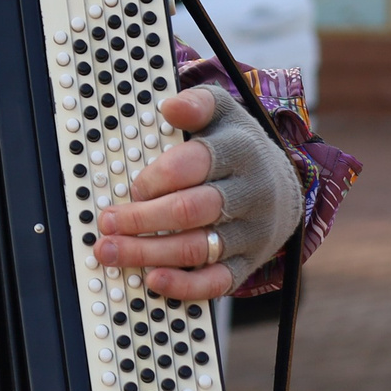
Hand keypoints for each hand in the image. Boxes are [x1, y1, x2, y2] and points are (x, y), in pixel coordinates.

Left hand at [93, 86, 300, 299]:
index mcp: (240, 151)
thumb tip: (171, 107)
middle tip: (106, 221)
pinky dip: (184, 286)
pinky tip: (152, 280)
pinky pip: (217, 282)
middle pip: (192, 210)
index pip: (195, 164)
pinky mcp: (248, 263)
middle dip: (142, 219)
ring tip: (110, 251)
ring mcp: (250, 232)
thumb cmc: (237, 149)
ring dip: (148, 253)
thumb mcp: (223, 115)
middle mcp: (250, 193)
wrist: (284, 188)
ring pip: (198, 248)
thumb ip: (197, 105)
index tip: (133, 186)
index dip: (158, 177)